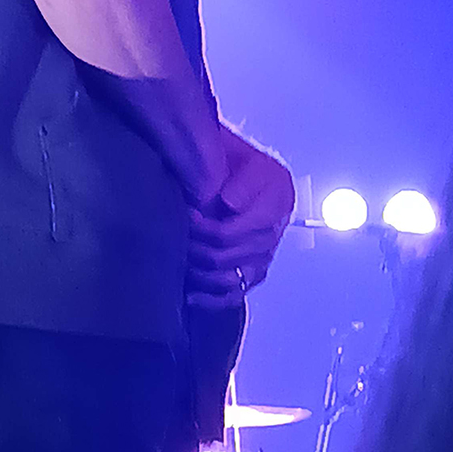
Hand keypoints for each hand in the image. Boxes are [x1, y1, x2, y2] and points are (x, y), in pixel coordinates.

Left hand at [186, 127, 294, 309]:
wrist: (233, 166)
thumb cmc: (233, 158)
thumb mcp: (240, 153)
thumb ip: (241, 178)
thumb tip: (230, 203)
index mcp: (277, 199)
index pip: (241, 228)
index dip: (210, 229)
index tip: (188, 217)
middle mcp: (274, 230)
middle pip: (232, 255)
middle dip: (199, 249)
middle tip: (175, 238)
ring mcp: (263, 254)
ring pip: (233, 278)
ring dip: (202, 273)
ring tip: (179, 262)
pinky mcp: (251, 271)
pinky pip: (235, 294)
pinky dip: (212, 298)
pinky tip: (191, 295)